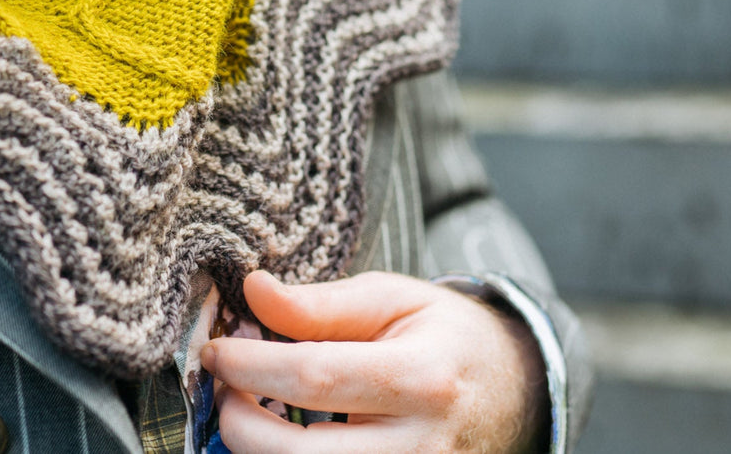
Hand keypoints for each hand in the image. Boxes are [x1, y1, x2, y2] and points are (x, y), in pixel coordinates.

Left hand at [202, 270, 545, 453]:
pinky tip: (283, 439)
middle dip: (239, 423)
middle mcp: (420, 446)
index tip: (216, 349)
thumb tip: (253, 291)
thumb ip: (321, 303)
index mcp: (422, 378)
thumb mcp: (393, 300)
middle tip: (225, 387)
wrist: (514, 392)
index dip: (249, 366)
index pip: (313, 377)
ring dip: (259, 452)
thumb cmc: (445, 338)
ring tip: (252, 411)